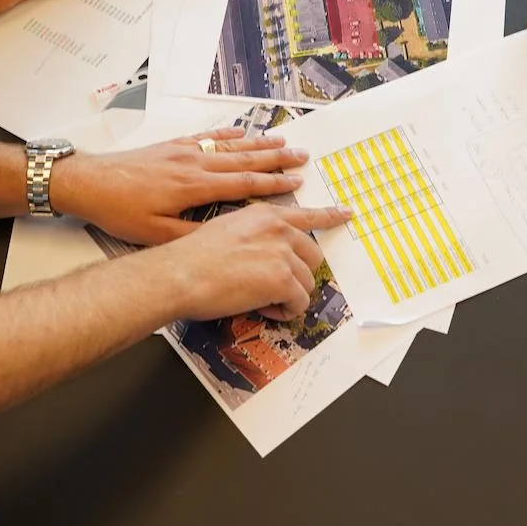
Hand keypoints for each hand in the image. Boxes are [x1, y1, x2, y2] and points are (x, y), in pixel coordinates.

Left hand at [52, 128, 315, 245]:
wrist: (89, 182)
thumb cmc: (121, 211)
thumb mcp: (157, 234)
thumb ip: (194, 235)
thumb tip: (226, 237)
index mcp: (195, 186)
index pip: (244, 183)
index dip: (273, 184)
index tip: (298, 183)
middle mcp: (194, 162)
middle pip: (244, 158)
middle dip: (276, 158)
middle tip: (304, 156)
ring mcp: (183, 150)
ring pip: (230, 145)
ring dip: (259, 143)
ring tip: (283, 141)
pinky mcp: (172, 145)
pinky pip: (207, 137)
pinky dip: (228, 134)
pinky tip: (241, 131)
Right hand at [157, 201, 352, 320]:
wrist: (180, 274)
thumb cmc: (192, 257)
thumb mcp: (227, 230)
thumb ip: (254, 236)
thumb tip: (264, 256)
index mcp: (265, 215)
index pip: (307, 214)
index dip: (329, 216)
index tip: (346, 214)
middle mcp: (279, 229)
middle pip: (312, 255)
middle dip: (298, 274)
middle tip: (276, 287)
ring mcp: (283, 253)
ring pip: (306, 282)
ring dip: (288, 296)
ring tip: (261, 301)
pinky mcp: (283, 279)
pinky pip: (299, 302)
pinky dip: (285, 311)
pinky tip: (263, 309)